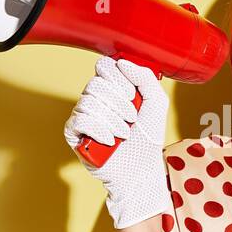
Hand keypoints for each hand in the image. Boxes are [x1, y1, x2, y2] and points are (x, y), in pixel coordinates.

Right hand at [63, 56, 171, 227]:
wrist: (141, 170)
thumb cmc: (148, 137)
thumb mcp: (156, 103)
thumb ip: (145, 77)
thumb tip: (122, 62)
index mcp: (111, 88)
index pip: (104, 67)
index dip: (119, 79)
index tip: (133, 95)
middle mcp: (94, 99)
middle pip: (96, 84)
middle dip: (120, 103)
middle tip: (132, 119)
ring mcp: (82, 116)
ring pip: (89, 101)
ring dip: (113, 120)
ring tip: (124, 134)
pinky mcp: (74, 134)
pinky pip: (80, 120)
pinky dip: (100, 130)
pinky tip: (110, 141)